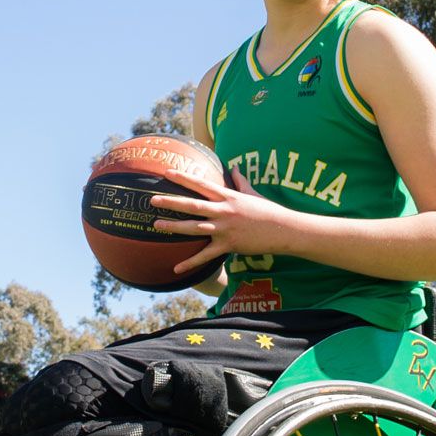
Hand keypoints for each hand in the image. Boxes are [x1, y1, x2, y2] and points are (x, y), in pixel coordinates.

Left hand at [150, 169, 289, 274]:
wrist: (283, 229)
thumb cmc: (269, 211)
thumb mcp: (253, 194)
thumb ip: (240, 181)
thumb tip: (234, 168)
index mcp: (228, 197)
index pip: (201, 185)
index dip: (183, 178)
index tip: (167, 173)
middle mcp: (223, 211)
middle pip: (192, 205)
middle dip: (171, 202)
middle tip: (152, 199)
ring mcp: (225, 229)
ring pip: (194, 228)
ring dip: (174, 227)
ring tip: (156, 225)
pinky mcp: (228, 245)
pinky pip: (205, 255)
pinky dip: (190, 262)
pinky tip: (176, 268)